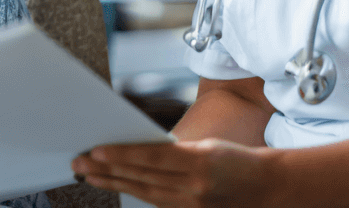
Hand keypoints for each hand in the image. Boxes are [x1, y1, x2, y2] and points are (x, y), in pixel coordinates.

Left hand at [71, 139, 271, 207]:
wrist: (269, 188)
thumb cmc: (238, 160)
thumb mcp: (208, 146)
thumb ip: (175, 151)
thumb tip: (138, 150)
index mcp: (201, 162)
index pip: (153, 157)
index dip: (123, 154)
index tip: (97, 150)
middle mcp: (196, 186)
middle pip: (143, 177)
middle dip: (108, 170)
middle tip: (79, 161)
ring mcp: (193, 204)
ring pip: (145, 192)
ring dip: (114, 183)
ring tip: (88, 174)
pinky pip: (157, 202)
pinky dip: (135, 193)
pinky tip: (116, 186)